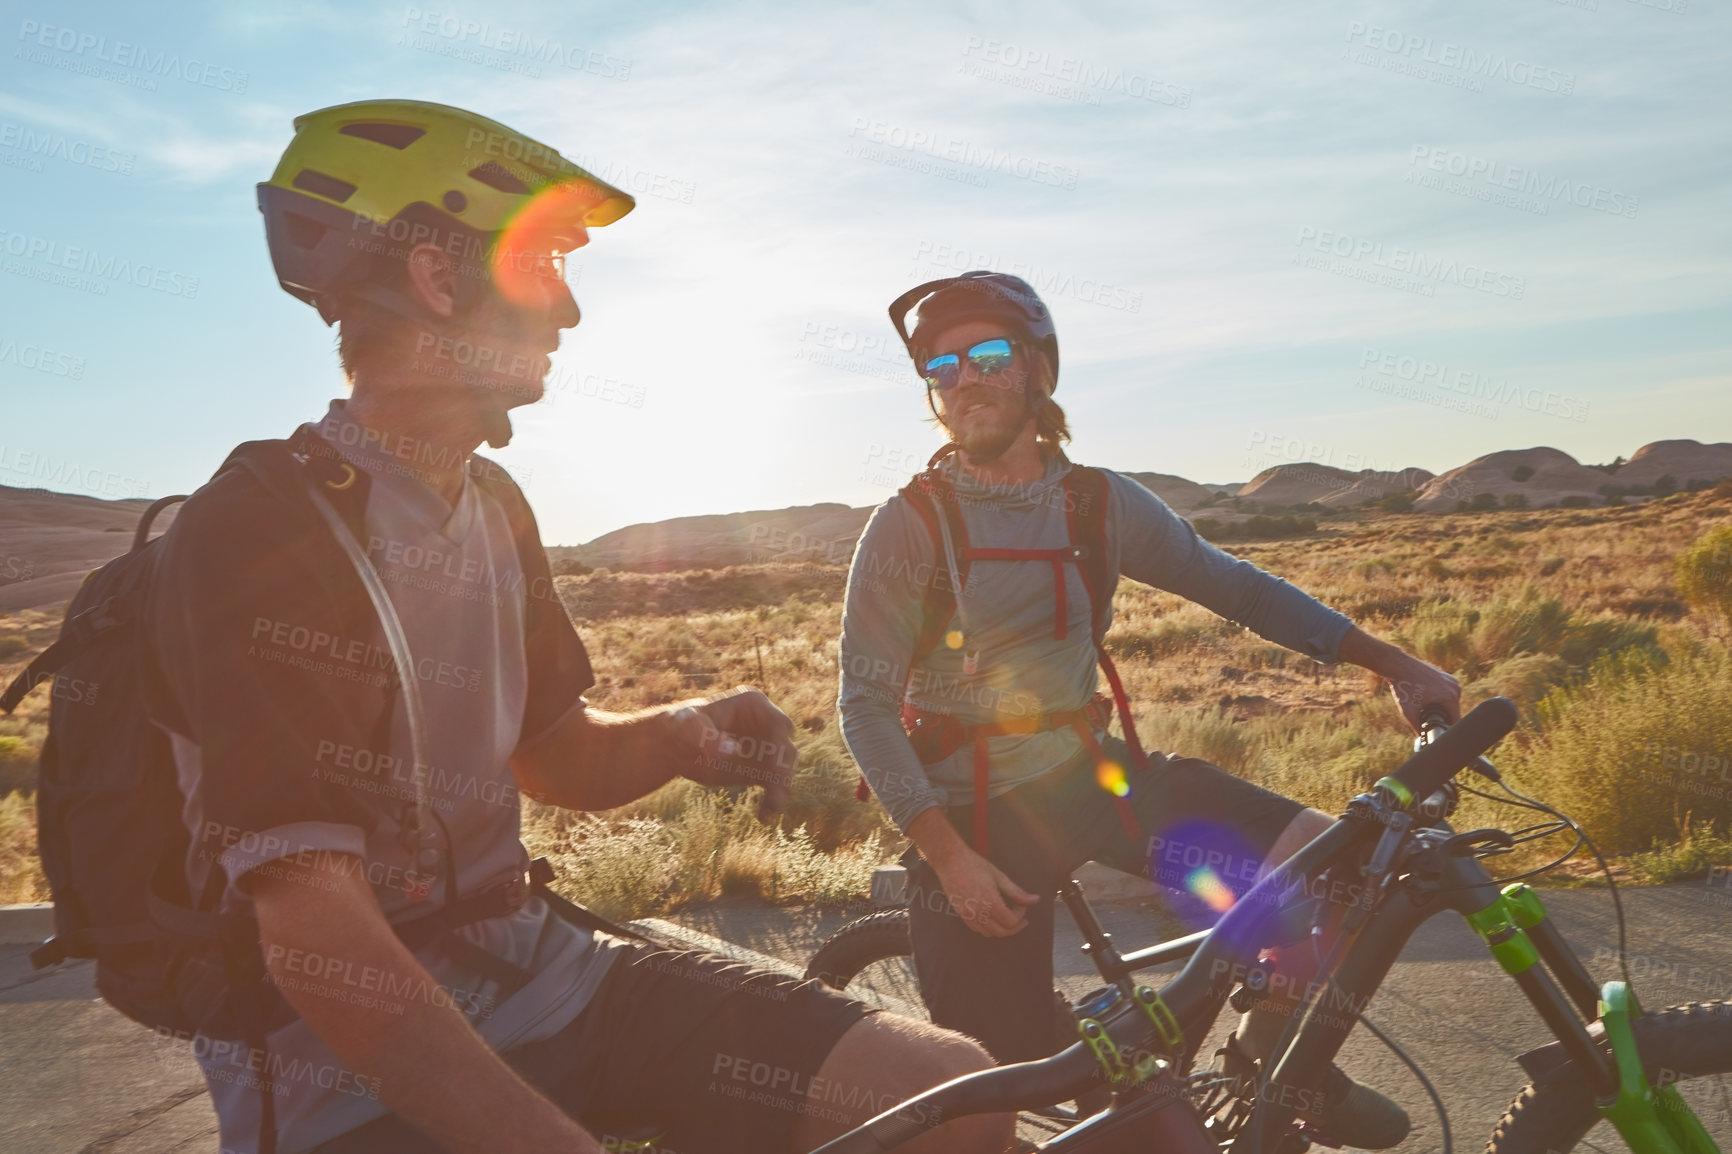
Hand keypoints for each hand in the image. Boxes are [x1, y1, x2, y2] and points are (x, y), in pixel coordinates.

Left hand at [672, 687, 797, 820]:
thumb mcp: (689, 728)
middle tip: (777, 791)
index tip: (775, 764)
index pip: (778, 723)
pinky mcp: (761, 769)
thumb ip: (709, 738)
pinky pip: (774, 786)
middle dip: (783, 769)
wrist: (675, 745)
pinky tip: (763, 815)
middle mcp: (766, 725)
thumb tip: (731, 752)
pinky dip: (771, 801)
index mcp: (753, 705)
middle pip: (785, 747)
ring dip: (781, 788)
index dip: (780, 742)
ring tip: (771, 806)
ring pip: (784, 769)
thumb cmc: (682, 726)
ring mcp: (766, 748)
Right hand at [930, 846, 1039, 937]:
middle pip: (1002, 932)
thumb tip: (1034, 900)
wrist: (950, 860)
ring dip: (1001, 929)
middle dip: (1015, 927)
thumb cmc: (973, 864)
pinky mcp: (960, 913)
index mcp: (990, 901)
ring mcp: (968, 914)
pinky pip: (977, 929)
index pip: (1011, 921)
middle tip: (1021, 918)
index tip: (1022, 905)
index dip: (1021, 916)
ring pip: (989, 933)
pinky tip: (992, 917)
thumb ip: (1017, 892)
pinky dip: (988, 928)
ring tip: (1007, 918)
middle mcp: (978, 911)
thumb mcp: (999, 876)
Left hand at [1385, 659, 1461, 730]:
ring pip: (1451, 703)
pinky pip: (1448, 693)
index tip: (1436, 731)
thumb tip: (1423, 742)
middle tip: (1425, 717)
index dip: (1445, 728)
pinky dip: (1440, 698)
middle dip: (1442, 717)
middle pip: (1453, 712)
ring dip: (1441, 708)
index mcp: (1450, 697)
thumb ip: (1417, 728)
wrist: (1398, 666)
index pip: (1455, 721)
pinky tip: (1427, 698)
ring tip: (1424, 706)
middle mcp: (1455, 688)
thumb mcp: (1409, 711)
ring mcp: (1453, 681)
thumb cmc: (1403, 687)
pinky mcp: (1448, 676)